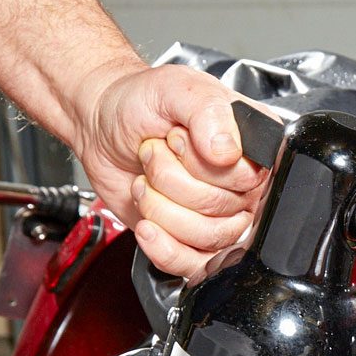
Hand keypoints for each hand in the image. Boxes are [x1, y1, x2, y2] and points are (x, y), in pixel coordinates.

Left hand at [74, 62, 268, 281]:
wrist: (101, 125)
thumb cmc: (140, 104)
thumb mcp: (176, 88)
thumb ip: (208, 111)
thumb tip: (227, 152)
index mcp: (254, 147)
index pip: (249, 178)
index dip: (203, 163)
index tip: (178, 138)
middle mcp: (247, 186)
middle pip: (223, 210)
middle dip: (172, 181)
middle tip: (156, 155)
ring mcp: (224, 217)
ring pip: (207, 238)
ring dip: (161, 208)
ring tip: (149, 180)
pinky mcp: (197, 242)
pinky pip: (196, 267)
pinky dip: (165, 249)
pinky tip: (148, 225)